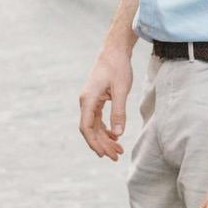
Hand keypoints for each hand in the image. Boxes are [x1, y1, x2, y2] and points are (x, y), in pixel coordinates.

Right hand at [78, 34, 135, 159]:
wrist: (114, 51)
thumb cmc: (117, 68)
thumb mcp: (121, 90)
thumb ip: (119, 112)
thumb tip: (118, 134)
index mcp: (88, 100)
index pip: (86, 127)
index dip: (94, 143)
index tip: (104, 154)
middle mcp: (86, 102)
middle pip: (90, 130)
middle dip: (102, 144)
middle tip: (116, 157)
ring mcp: (90, 101)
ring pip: (95, 126)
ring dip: (105, 139)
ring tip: (118, 151)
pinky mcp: (96, 100)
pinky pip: (98, 120)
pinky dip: (106, 130)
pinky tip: (115, 136)